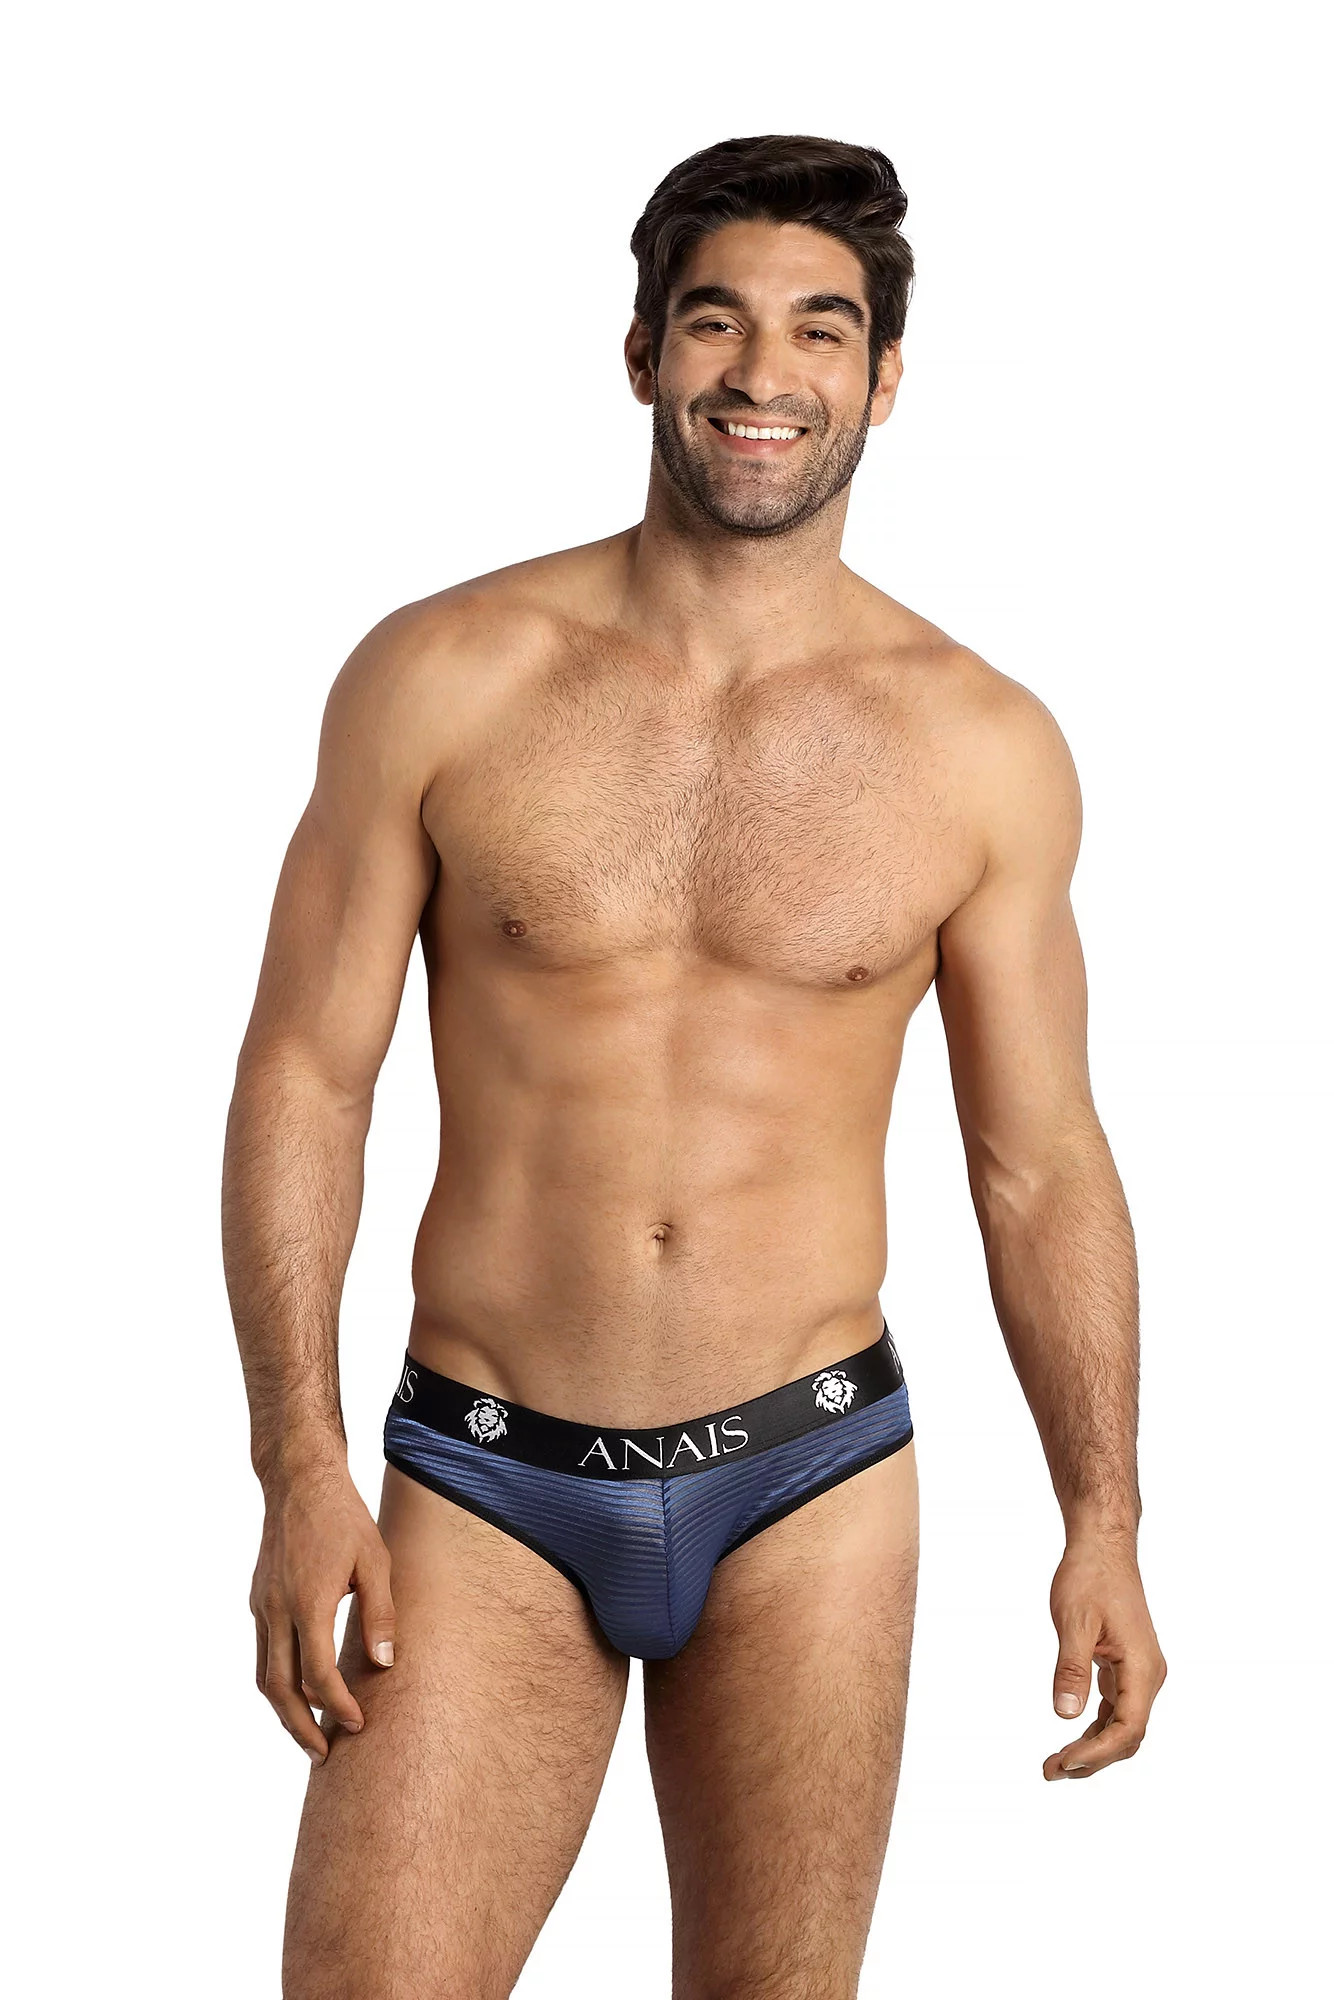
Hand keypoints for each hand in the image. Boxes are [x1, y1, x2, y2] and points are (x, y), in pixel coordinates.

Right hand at [250, 1459, 395, 1761]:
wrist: (299, 1481)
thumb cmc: (344, 1518)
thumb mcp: (375, 1562)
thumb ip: (380, 1616)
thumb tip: (384, 1667)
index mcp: (308, 1602)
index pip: (318, 1675)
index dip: (338, 1707)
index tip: (357, 1725)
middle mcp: (276, 1610)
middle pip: (280, 1689)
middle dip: (300, 1729)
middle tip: (324, 1756)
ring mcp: (261, 1606)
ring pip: (265, 1676)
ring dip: (285, 1711)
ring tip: (310, 1734)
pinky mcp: (258, 1600)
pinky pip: (264, 1653)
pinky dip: (280, 1680)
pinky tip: (302, 1688)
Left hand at [1044, 1535, 1165, 1780]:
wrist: (1102, 1547)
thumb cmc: (1090, 1577)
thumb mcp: (1075, 1622)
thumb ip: (1071, 1669)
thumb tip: (1064, 1715)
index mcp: (1142, 1667)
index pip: (1128, 1727)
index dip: (1098, 1752)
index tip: (1064, 1762)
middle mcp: (1148, 1674)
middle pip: (1127, 1734)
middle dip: (1092, 1758)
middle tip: (1052, 1771)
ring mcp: (1139, 1671)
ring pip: (1122, 1725)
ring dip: (1093, 1747)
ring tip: (1057, 1764)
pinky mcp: (1126, 1666)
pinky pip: (1116, 1708)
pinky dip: (1096, 1727)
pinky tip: (1072, 1737)